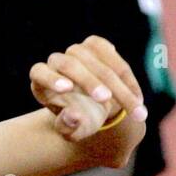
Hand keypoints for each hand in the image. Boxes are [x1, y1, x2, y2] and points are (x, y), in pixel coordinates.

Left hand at [30, 35, 147, 142]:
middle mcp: (57, 62)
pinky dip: (127, 79)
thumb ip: (68, 127)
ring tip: (134, 106)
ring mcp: (77, 51)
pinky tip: (137, 97)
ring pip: (97, 63)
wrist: (95, 108)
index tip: (67, 89)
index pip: (39, 72)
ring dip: (117, 84)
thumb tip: (73, 115)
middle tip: (105, 99)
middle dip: (90, 82)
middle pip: (70, 65)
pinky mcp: (96, 45)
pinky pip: (114, 59)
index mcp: (42, 82)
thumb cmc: (78, 121)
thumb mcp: (72, 130)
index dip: (51, 79)